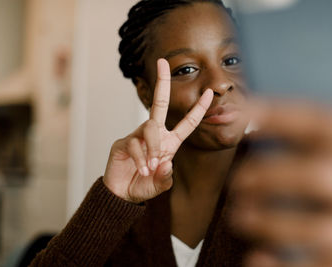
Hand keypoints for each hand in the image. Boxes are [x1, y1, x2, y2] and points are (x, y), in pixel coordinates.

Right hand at [103, 59, 212, 202]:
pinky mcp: (123, 143)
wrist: (122, 195)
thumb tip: (165, 161)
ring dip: (153, 148)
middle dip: (162, 83)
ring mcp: (137, 136)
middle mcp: (154, 135)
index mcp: (169, 142)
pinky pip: (135, 144)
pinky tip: (142, 170)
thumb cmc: (143, 186)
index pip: (187, 123)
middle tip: (163, 62)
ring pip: (150, 128)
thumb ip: (165, 176)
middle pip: (159, 104)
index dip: (198, 109)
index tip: (209, 93)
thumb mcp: (161, 184)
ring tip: (151, 168)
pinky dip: (141, 159)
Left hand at [230, 100, 331, 266]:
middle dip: (266, 177)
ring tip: (240, 217)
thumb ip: (329, 143)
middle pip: (316, 175)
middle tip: (237, 182)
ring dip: (266, 222)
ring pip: (314, 228)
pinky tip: (256, 257)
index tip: (243, 110)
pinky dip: (280, 266)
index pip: (326, 124)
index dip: (280, 114)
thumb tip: (260, 124)